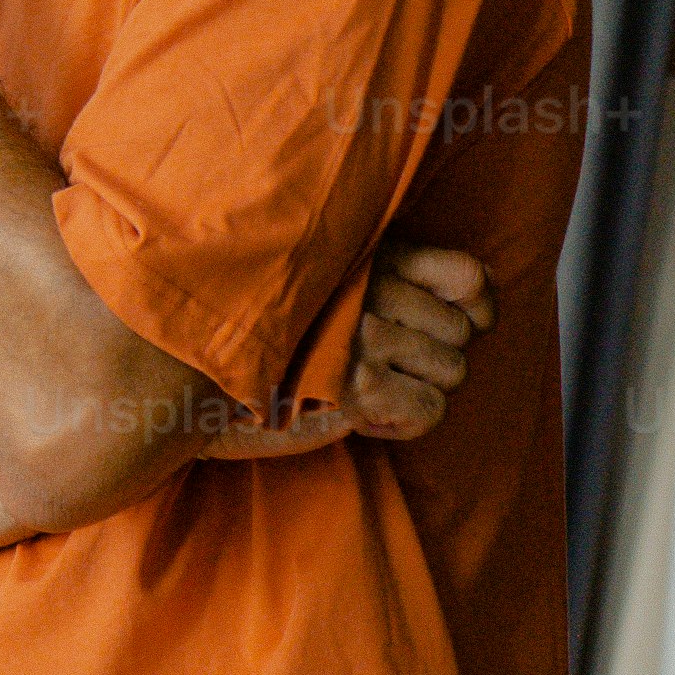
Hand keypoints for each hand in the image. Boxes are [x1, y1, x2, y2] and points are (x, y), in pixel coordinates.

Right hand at [204, 242, 495, 459]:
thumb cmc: (266, 329)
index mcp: (368, 256)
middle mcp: (372, 291)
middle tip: (387, 364)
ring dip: (421, 386)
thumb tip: (482, 288)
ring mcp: (363, 339)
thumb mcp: (328, 279)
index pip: (466, 276)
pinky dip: (411, 418)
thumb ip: (397, 273)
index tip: (466, 321)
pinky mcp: (354, 387)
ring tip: (373, 386)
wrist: (192, 374)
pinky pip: (429, 409)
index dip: (478, 304)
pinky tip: (375, 414)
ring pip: (452, 370)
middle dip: (436, 353)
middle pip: (462, 331)